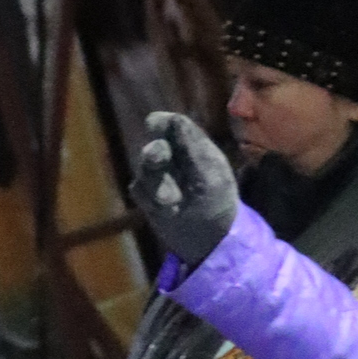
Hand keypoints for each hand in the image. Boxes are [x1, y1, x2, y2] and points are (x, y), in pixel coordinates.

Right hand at [129, 111, 239, 270]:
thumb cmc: (218, 201)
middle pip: (154, 146)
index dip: (161, 123)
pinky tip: (167, 210)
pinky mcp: (146, 195)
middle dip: (156, 155)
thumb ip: (192, 147)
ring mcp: (157, 175)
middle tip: (156, 160)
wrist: (211, 240)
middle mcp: (172, 156)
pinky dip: (150, 200)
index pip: (171, 124)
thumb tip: (172, 118)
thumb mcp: (212, 174)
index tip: (154, 125)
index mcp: (192, 145)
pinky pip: (139, 190)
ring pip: (144, 170)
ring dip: (158, 186)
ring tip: (173, 203)